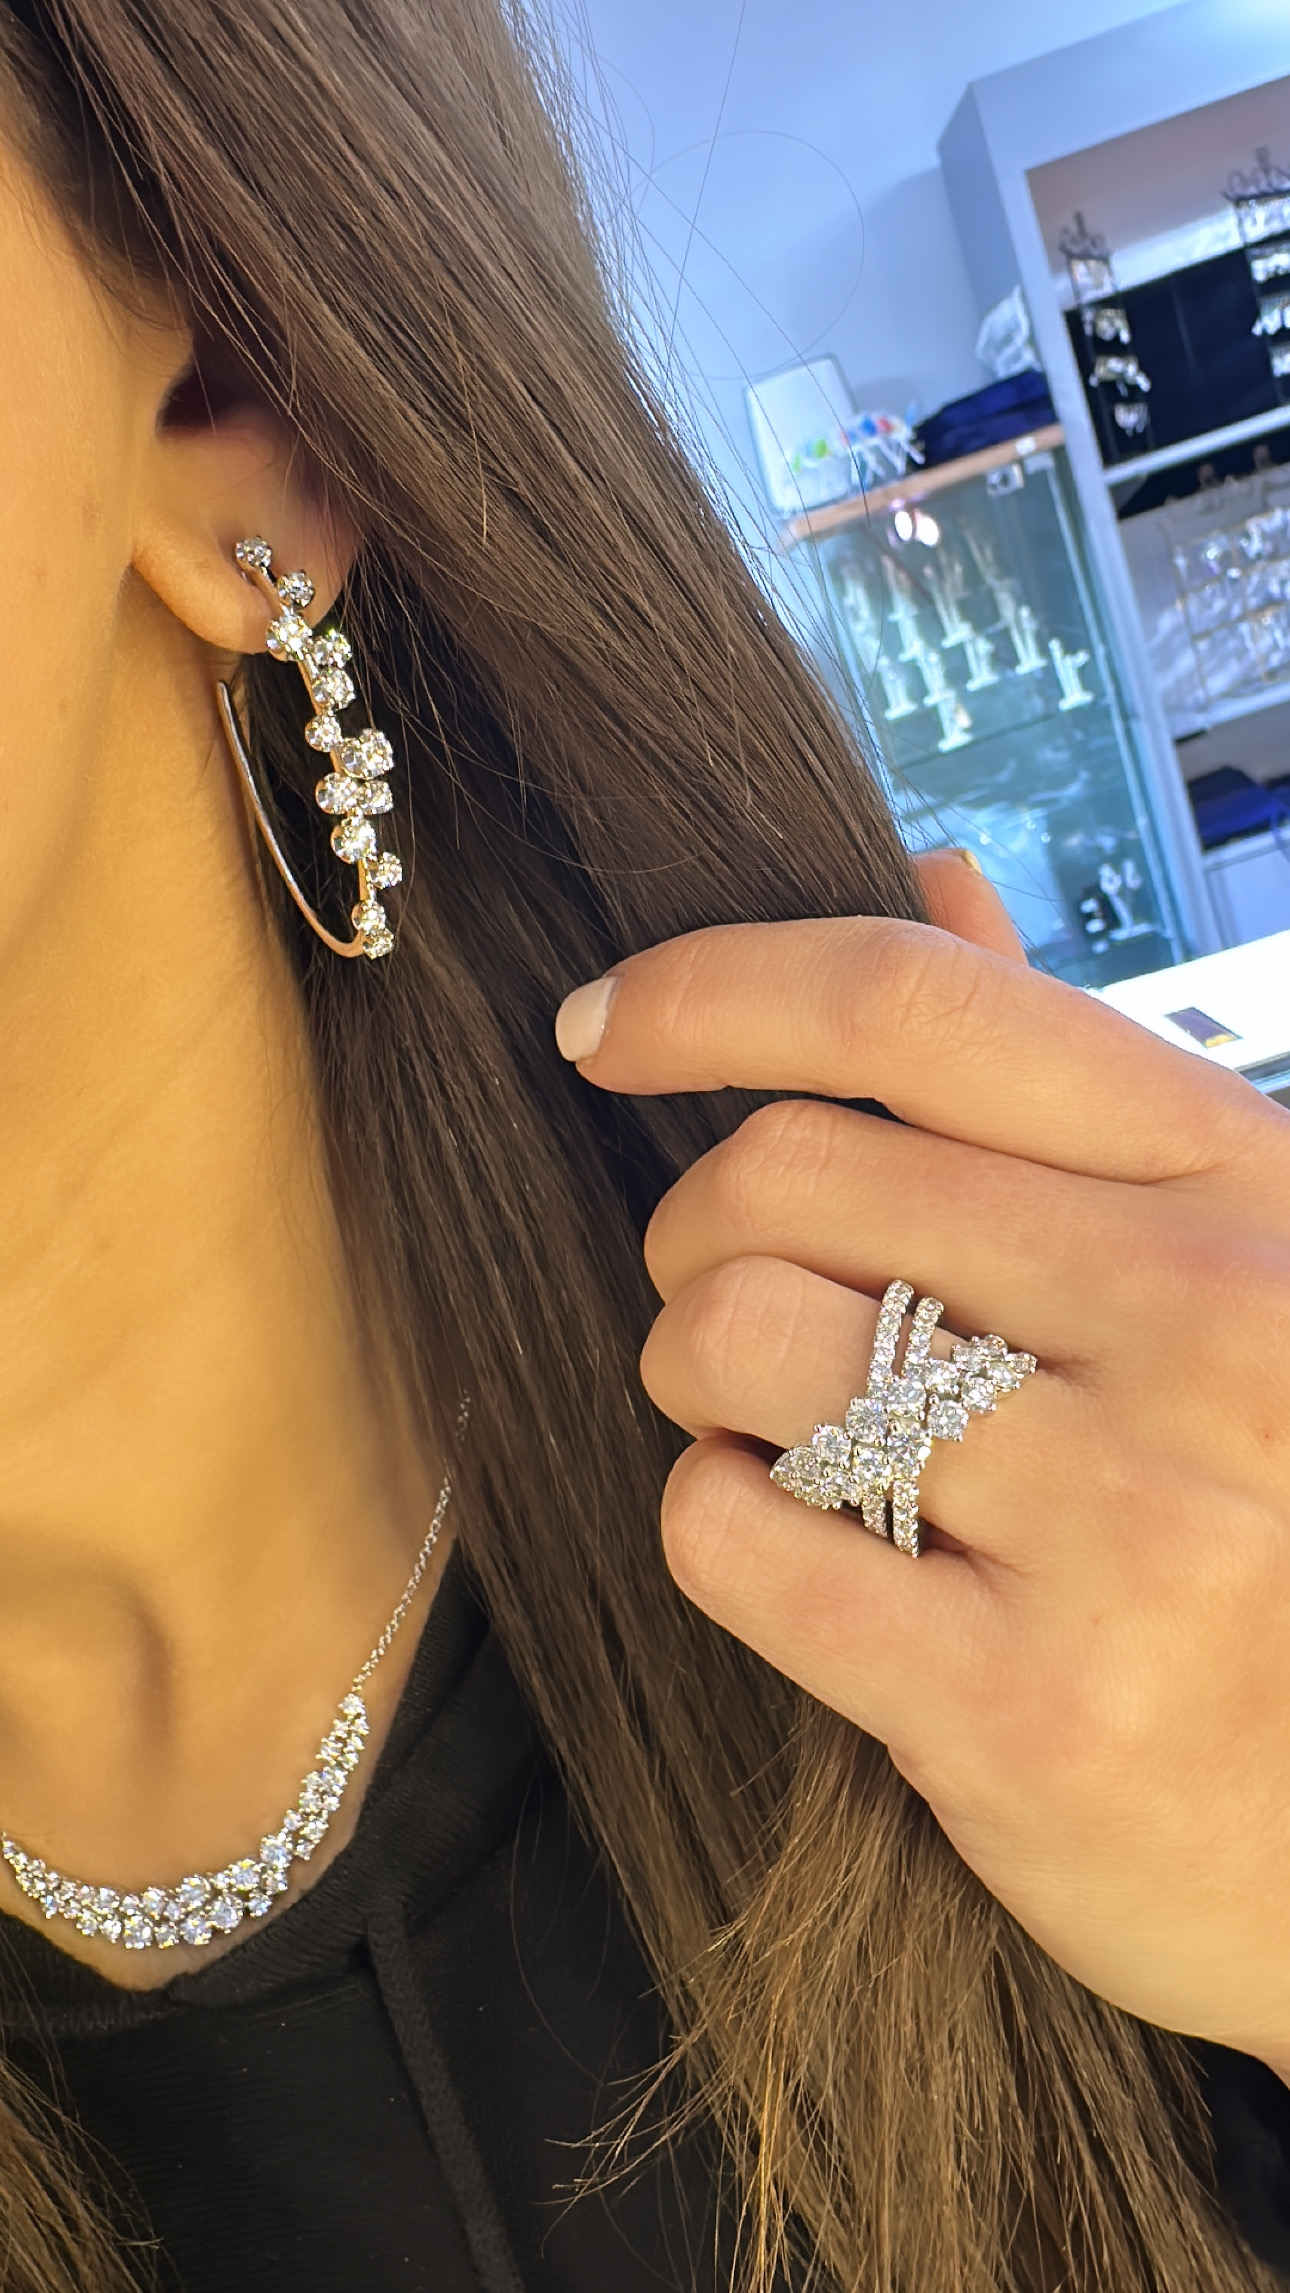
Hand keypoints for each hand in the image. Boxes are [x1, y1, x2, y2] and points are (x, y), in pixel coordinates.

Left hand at [554, 871, 1289, 2073]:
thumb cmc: (1276, 1513)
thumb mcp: (1233, 1262)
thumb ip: (1069, 1083)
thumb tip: (929, 879)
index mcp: (1240, 1183)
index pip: (917, 1008)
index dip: (715, 987)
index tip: (604, 1027)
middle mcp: (1201, 1325)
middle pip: (785, 1173)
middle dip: (697, 1232)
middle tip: (732, 1297)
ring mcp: (1127, 1521)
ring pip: (737, 1338)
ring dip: (692, 1371)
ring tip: (763, 1421)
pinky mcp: (1027, 1705)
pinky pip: (729, 1533)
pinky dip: (714, 1518)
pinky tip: (800, 1540)